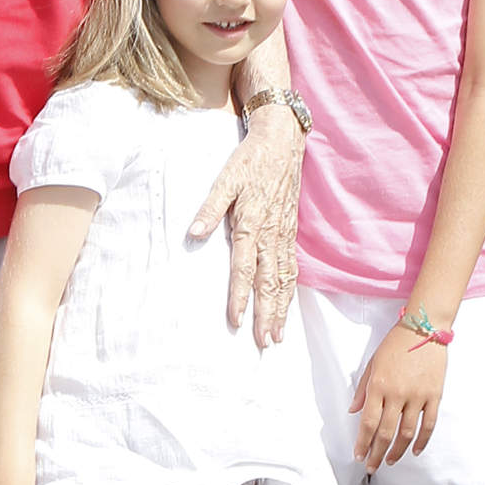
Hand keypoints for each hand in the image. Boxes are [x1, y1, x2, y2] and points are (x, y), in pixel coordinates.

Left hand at [189, 105, 303, 346]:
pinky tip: (286, 308)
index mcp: (252, 222)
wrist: (282, 141)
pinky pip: (291, 268)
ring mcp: (284, 234)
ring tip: (277, 336)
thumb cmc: (250, 159)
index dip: (239, 296)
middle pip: (269, 283)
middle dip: (266, 315)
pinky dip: (289, 291)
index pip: (243, 268)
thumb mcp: (225, 178)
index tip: (235, 320)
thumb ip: (210, 207)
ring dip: (281, 310)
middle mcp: (271, 234)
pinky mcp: (290, 232)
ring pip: (284, 280)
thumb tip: (194, 234)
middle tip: (263, 343)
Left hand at [350, 323, 448, 471]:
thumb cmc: (395, 343)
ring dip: (397, 451)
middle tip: (372, 466)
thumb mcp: (373, 363)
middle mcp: (397, 394)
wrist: (424, 328)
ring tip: (390, 461)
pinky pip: (429, 424)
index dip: (363, 442)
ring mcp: (417, 396)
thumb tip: (353, 411)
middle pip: (386, 433)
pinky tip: (414, 451)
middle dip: (377, 453)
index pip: (368, 423)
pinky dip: (422, 441)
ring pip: (407, 433)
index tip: (359, 455)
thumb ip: (363, 389)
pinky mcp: (434, 395)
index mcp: (379, 386)